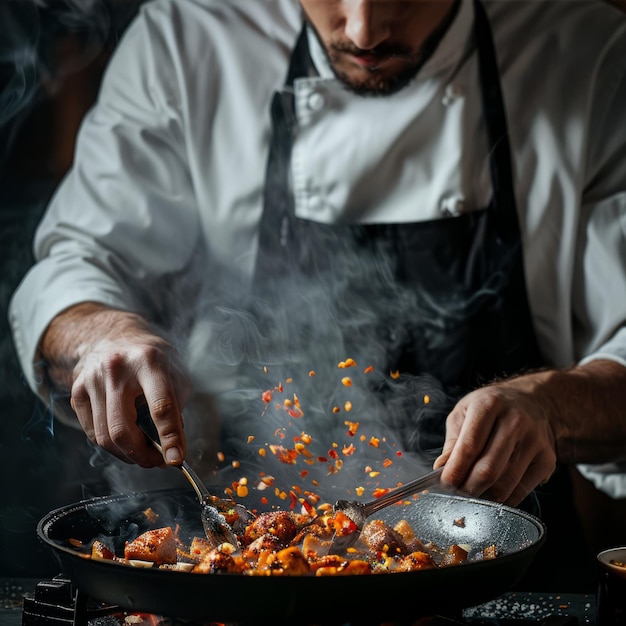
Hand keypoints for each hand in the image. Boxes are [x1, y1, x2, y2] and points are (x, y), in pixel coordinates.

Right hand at [43, 303, 191, 466]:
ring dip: (127, 454)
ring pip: (105, 436)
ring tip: (143, 452)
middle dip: (143, 455)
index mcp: (149, 361)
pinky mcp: (77, 391)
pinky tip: (124, 440)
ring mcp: (92, 379)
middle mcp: (117, 368)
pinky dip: (111, 445)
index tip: (176, 459)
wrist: (115, 336)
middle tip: (157, 462)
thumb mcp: (176, 374)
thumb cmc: (152, 359)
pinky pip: (92, 432)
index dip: (170, 437)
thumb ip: (176, 409)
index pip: (161, 406)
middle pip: (123, 429)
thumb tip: (172, 449)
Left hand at [434, 373, 556, 505]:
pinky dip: (502, 500)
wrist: (533, 400)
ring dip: (483, 497)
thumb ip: (453, 441)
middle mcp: (515, 422)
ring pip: (505, 485)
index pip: (470, 446)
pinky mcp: (547, 460)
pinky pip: (521, 491)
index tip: (444, 484)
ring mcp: (534, 442)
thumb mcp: (465, 412)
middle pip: (489, 470)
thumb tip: (441, 469)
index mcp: (489, 405)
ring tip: (470, 493)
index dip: (455, 470)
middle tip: (455, 493)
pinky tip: (491, 493)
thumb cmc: (491, 408)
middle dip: (467, 488)